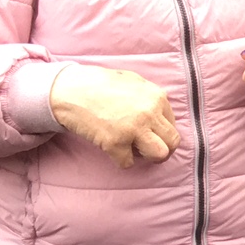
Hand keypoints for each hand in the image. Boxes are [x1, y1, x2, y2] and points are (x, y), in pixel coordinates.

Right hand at [50, 65, 180, 168]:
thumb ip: (150, 98)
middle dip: (163, 148)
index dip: (161, 132)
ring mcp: (133, 129)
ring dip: (149, 157)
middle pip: (173, 142)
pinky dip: (121, 159)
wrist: (71, 90)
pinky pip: (128, 163)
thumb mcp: (133, 82)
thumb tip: (161, 115)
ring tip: (136, 151)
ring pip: (160, 155)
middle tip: (149, 149)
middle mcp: (149, 113)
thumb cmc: (101, 84)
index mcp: (157, 98)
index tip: (150, 133)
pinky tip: (113, 149)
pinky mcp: (115, 143)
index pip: (173, 124)